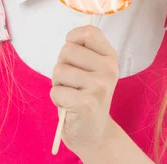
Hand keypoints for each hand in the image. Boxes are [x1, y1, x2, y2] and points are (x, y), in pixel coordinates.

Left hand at [50, 24, 119, 157]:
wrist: (94, 133)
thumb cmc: (86, 94)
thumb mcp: (92, 68)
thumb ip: (83, 49)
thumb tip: (69, 38)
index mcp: (110, 56)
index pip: (88, 32)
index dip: (73, 39)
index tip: (74, 56)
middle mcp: (109, 69)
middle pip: (67, 50)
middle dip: (62, 65)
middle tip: (72, 82)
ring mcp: (100, 86)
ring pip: (59, 69)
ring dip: (58, 83)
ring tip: (71, 94)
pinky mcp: (87, 104)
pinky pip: (56, 91)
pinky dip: (57, 99)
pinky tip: (70, 106)